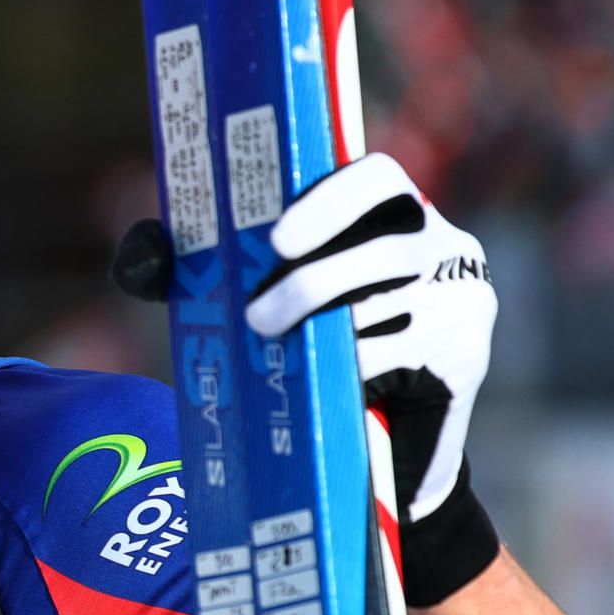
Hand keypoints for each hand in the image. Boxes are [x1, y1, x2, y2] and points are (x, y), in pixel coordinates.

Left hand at [242, 153, 500, 604]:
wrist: (393, 436)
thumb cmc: (326, 347)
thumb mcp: (282, 297)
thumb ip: (216, 266)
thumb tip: (145, 252)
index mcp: (398, 213)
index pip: (377, 178)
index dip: (328, 201)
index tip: (277, 239)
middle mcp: (445, 244)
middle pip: (378, 250)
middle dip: (310, 282)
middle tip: (256, 316)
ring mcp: (463, 296)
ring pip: (387, 302)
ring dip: (325, 327)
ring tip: (280, 347)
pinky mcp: (468, 350)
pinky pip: (403, 349)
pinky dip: (359, 362)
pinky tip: (335, 377)